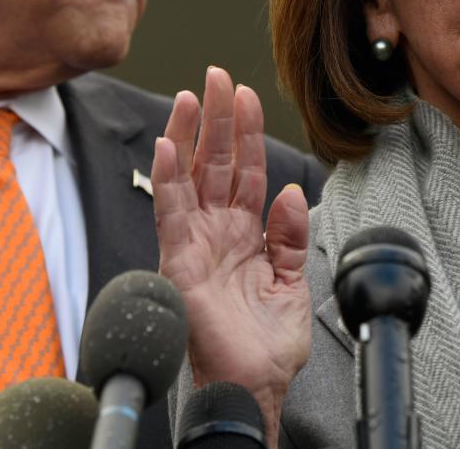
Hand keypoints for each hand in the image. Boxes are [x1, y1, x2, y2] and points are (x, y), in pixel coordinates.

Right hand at [152, 66, 310, 442]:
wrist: (253, 383)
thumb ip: (291, 236)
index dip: (246, 133)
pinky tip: (166, 145)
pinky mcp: (179, 259)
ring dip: (189, 135)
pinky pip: (170, 211)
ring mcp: (195, 242)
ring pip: (189, 176)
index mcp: (246, 233)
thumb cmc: (269, 343)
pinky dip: (166, 176)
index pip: (244, 171)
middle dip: (218, 119)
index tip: (247, 95)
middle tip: (218, 76)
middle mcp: (216, 231)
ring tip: (192, 96)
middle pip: (215, 163)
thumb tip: (291, 193)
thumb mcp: (294, 281)